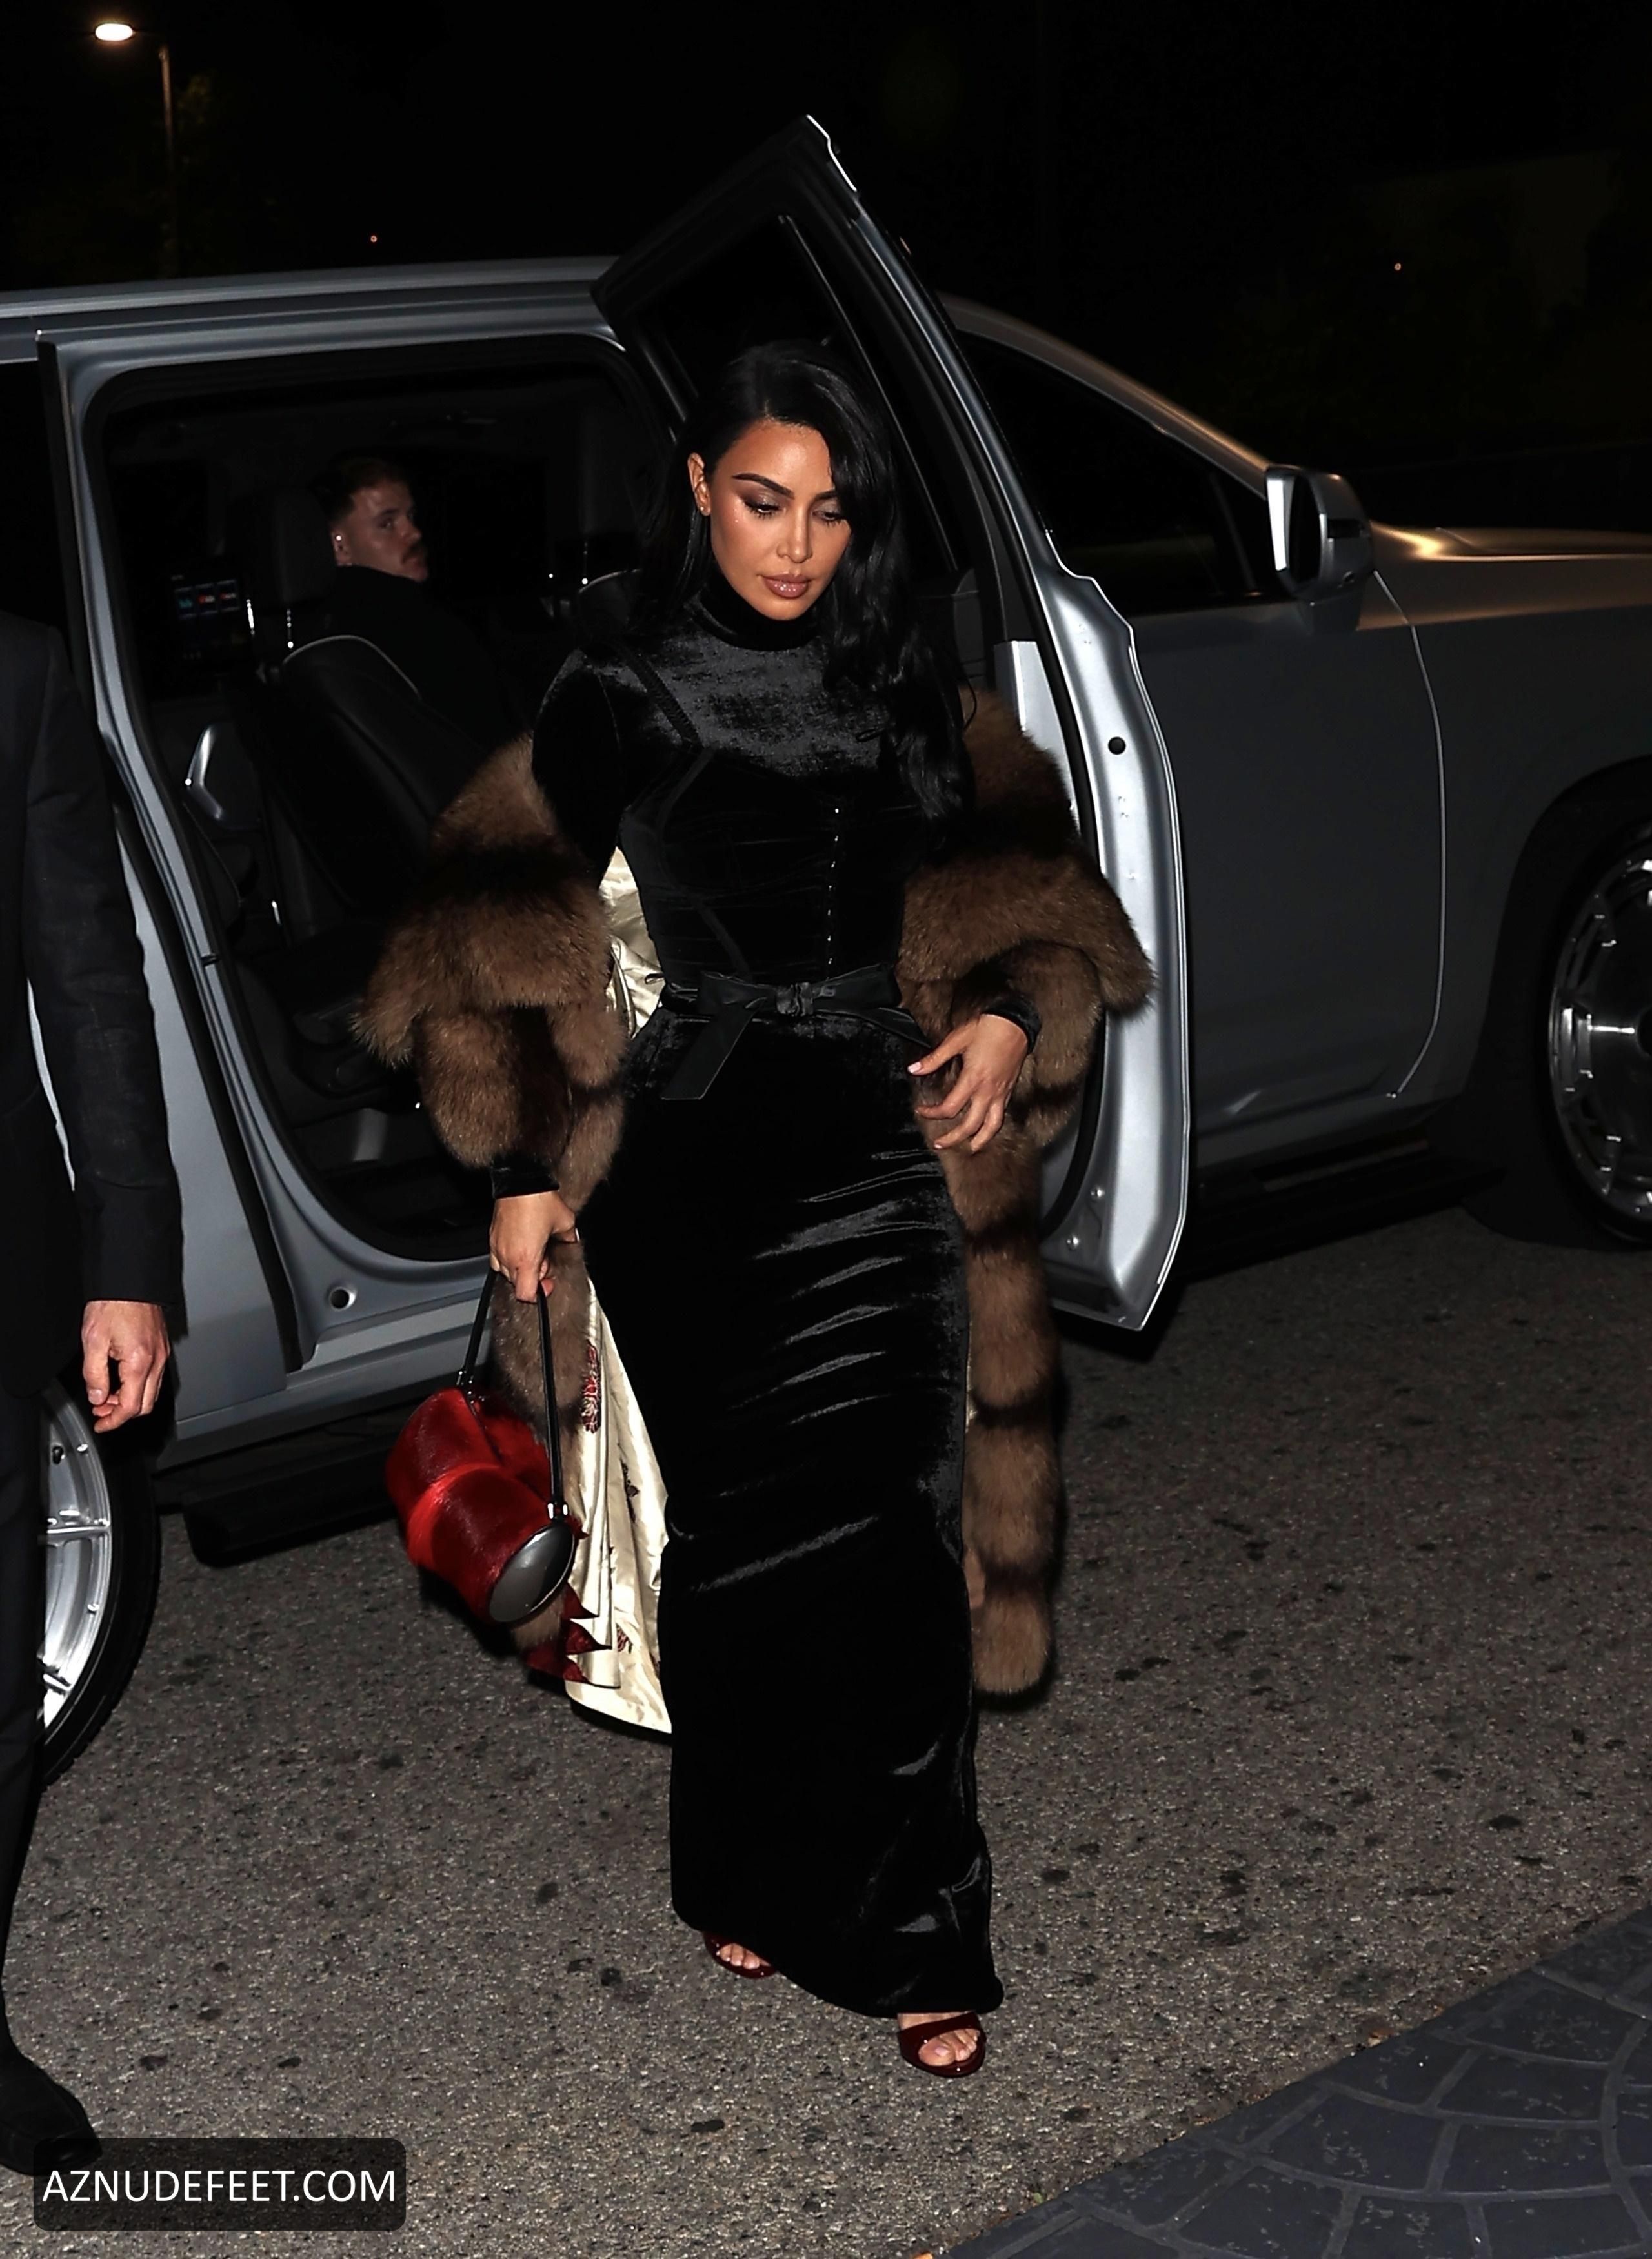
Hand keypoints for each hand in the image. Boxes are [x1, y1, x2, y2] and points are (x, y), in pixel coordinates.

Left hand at [81, 1299, 169, 1432]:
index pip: (131, 1407)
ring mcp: (161, 1354)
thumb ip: (94, 1375)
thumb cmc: (114, 1305)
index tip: (101, 1424)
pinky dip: (138, 1386)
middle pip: (146, 1404)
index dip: (114, 1421)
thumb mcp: (93, 1341)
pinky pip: (154, 1377)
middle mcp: (156, 1361)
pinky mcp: (160, 1347)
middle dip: (122, 1413)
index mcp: (139, 1363)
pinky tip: (121, 1378)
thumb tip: (97, 1397)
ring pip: (151, 1392)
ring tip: (108, 1395)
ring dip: (130, 1399)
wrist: (131, 1282)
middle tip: (101, 1411)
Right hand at [490, 1191, 579, 1301]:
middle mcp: (508, 1256)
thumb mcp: (565, 1223)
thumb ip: (568, 1240)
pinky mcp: (492, 1238)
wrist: (520, 1182)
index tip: (547, 1285)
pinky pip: (498, 1259)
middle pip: (518, 1284)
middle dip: (533, 1278)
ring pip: (507, 1273)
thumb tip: (570, 1244)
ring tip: (533, 1252)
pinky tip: (522, 1246)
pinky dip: (510, 1259)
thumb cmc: (538, 1200)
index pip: (525, 1294)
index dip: (538, 1295)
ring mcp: (497, 1248)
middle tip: (544, 1261)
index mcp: (526, 1258)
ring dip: (521, 1269)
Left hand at [910, 1015, 1029, 1152]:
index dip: (932, 1113)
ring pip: (991, 1127)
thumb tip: (914, 1069)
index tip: (922, 1111)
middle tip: (939, 1144)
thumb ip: (934, 1059)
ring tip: (970, 1148)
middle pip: (970, 1126)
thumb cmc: (987, 1029)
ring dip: (980, 1141)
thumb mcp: (956, 1041)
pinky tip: (985, 1128)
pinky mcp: (1009, 1091)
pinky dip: (992, 1127)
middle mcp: (987, 1091)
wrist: (1015, 1023)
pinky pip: (1001, 1115)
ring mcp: (1000, 1093)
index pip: (949, 1108)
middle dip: (953, 1139)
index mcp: (972, 1080)